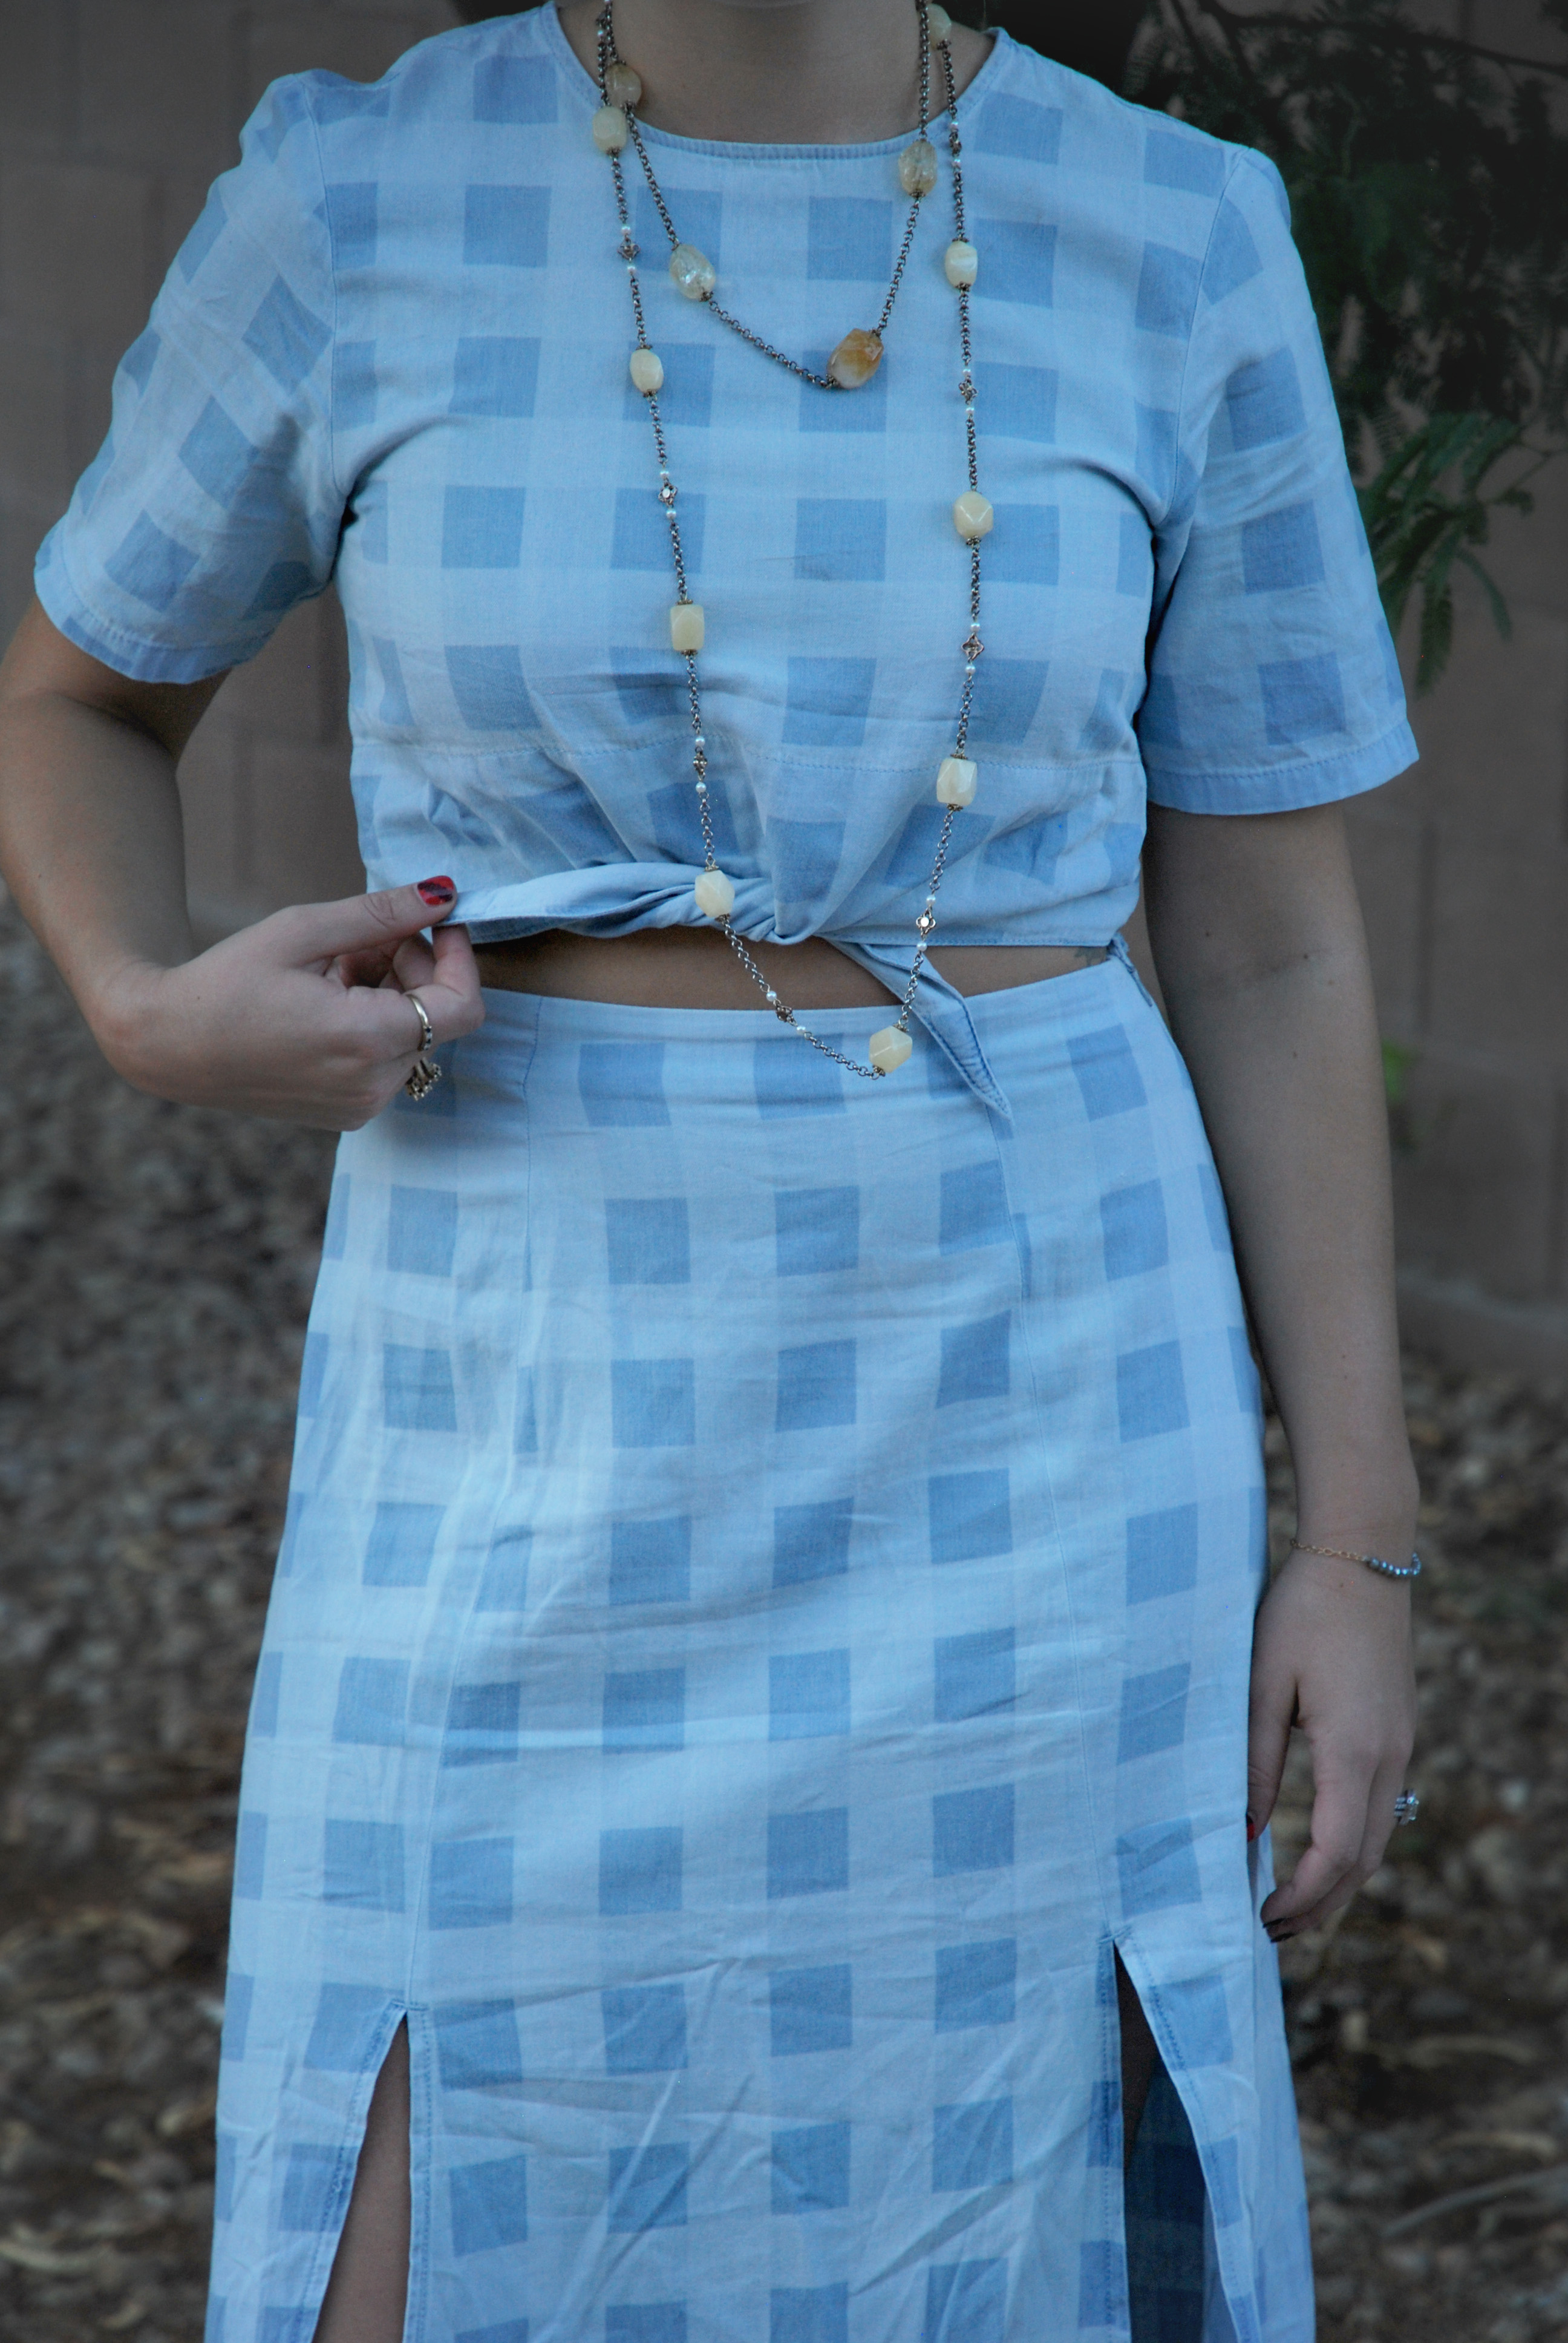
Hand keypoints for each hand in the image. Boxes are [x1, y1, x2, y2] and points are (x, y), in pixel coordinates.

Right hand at [98, 879, 484, 1128]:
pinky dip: (374, 1025)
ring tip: (334, 967)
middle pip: (437, 1017)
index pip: (463, 1005)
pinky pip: (388, 1062)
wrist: (167, 1045)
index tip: (441, 922)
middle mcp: (372, 1085)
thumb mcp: (303, 931)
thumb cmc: (226, 981)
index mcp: (365, 1041)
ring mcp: (361, 1106)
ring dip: (392, 994)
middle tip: (365, 937)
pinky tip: (327, 1000)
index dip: (461, 957)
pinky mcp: (348, 1113)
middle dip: (415, 968)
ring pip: (414, 1038)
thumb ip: (382, 914)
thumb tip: (446, 893)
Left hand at [1247, 1545, 1416, 1939]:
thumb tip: (1247, 1831)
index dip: (1300, 1896)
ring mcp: (1401, 1744)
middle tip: (1272, 1931)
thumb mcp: (1264, 1684)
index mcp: (1353, 1751)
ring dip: (1340, 1880)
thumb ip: (1255, 1761)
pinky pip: (1382, 1806)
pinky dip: (1353, 1843)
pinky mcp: (1398, 1728)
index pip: (1334, 1854)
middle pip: (1362, 1860)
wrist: (1360, 1555)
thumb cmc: (1301, 1611)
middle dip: (1320, 1904)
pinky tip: (1320, 1848)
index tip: (1261, 1917)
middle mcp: (1389, 1757)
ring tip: (1293, 1904)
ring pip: (1378, 1837)